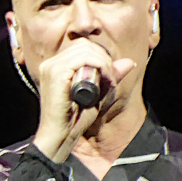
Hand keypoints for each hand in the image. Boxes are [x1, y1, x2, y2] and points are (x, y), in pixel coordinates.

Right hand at [32, 38, 135, 162]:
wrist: (61, 135)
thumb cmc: (76, 118)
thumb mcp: (99, 93)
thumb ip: (111, 75)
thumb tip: (130, 61)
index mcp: (57, 65)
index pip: (84, 47)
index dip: (101, 57)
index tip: (110, 76)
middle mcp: (52, 63)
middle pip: (85, 45)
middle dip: (104, 59)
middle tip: (111, 79)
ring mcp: (51, 66)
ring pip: (86, 50)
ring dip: (104, 63)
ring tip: (108, 81)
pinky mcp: (55, 73)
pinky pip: (83, 59)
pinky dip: (99, 66)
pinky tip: (105, 80)